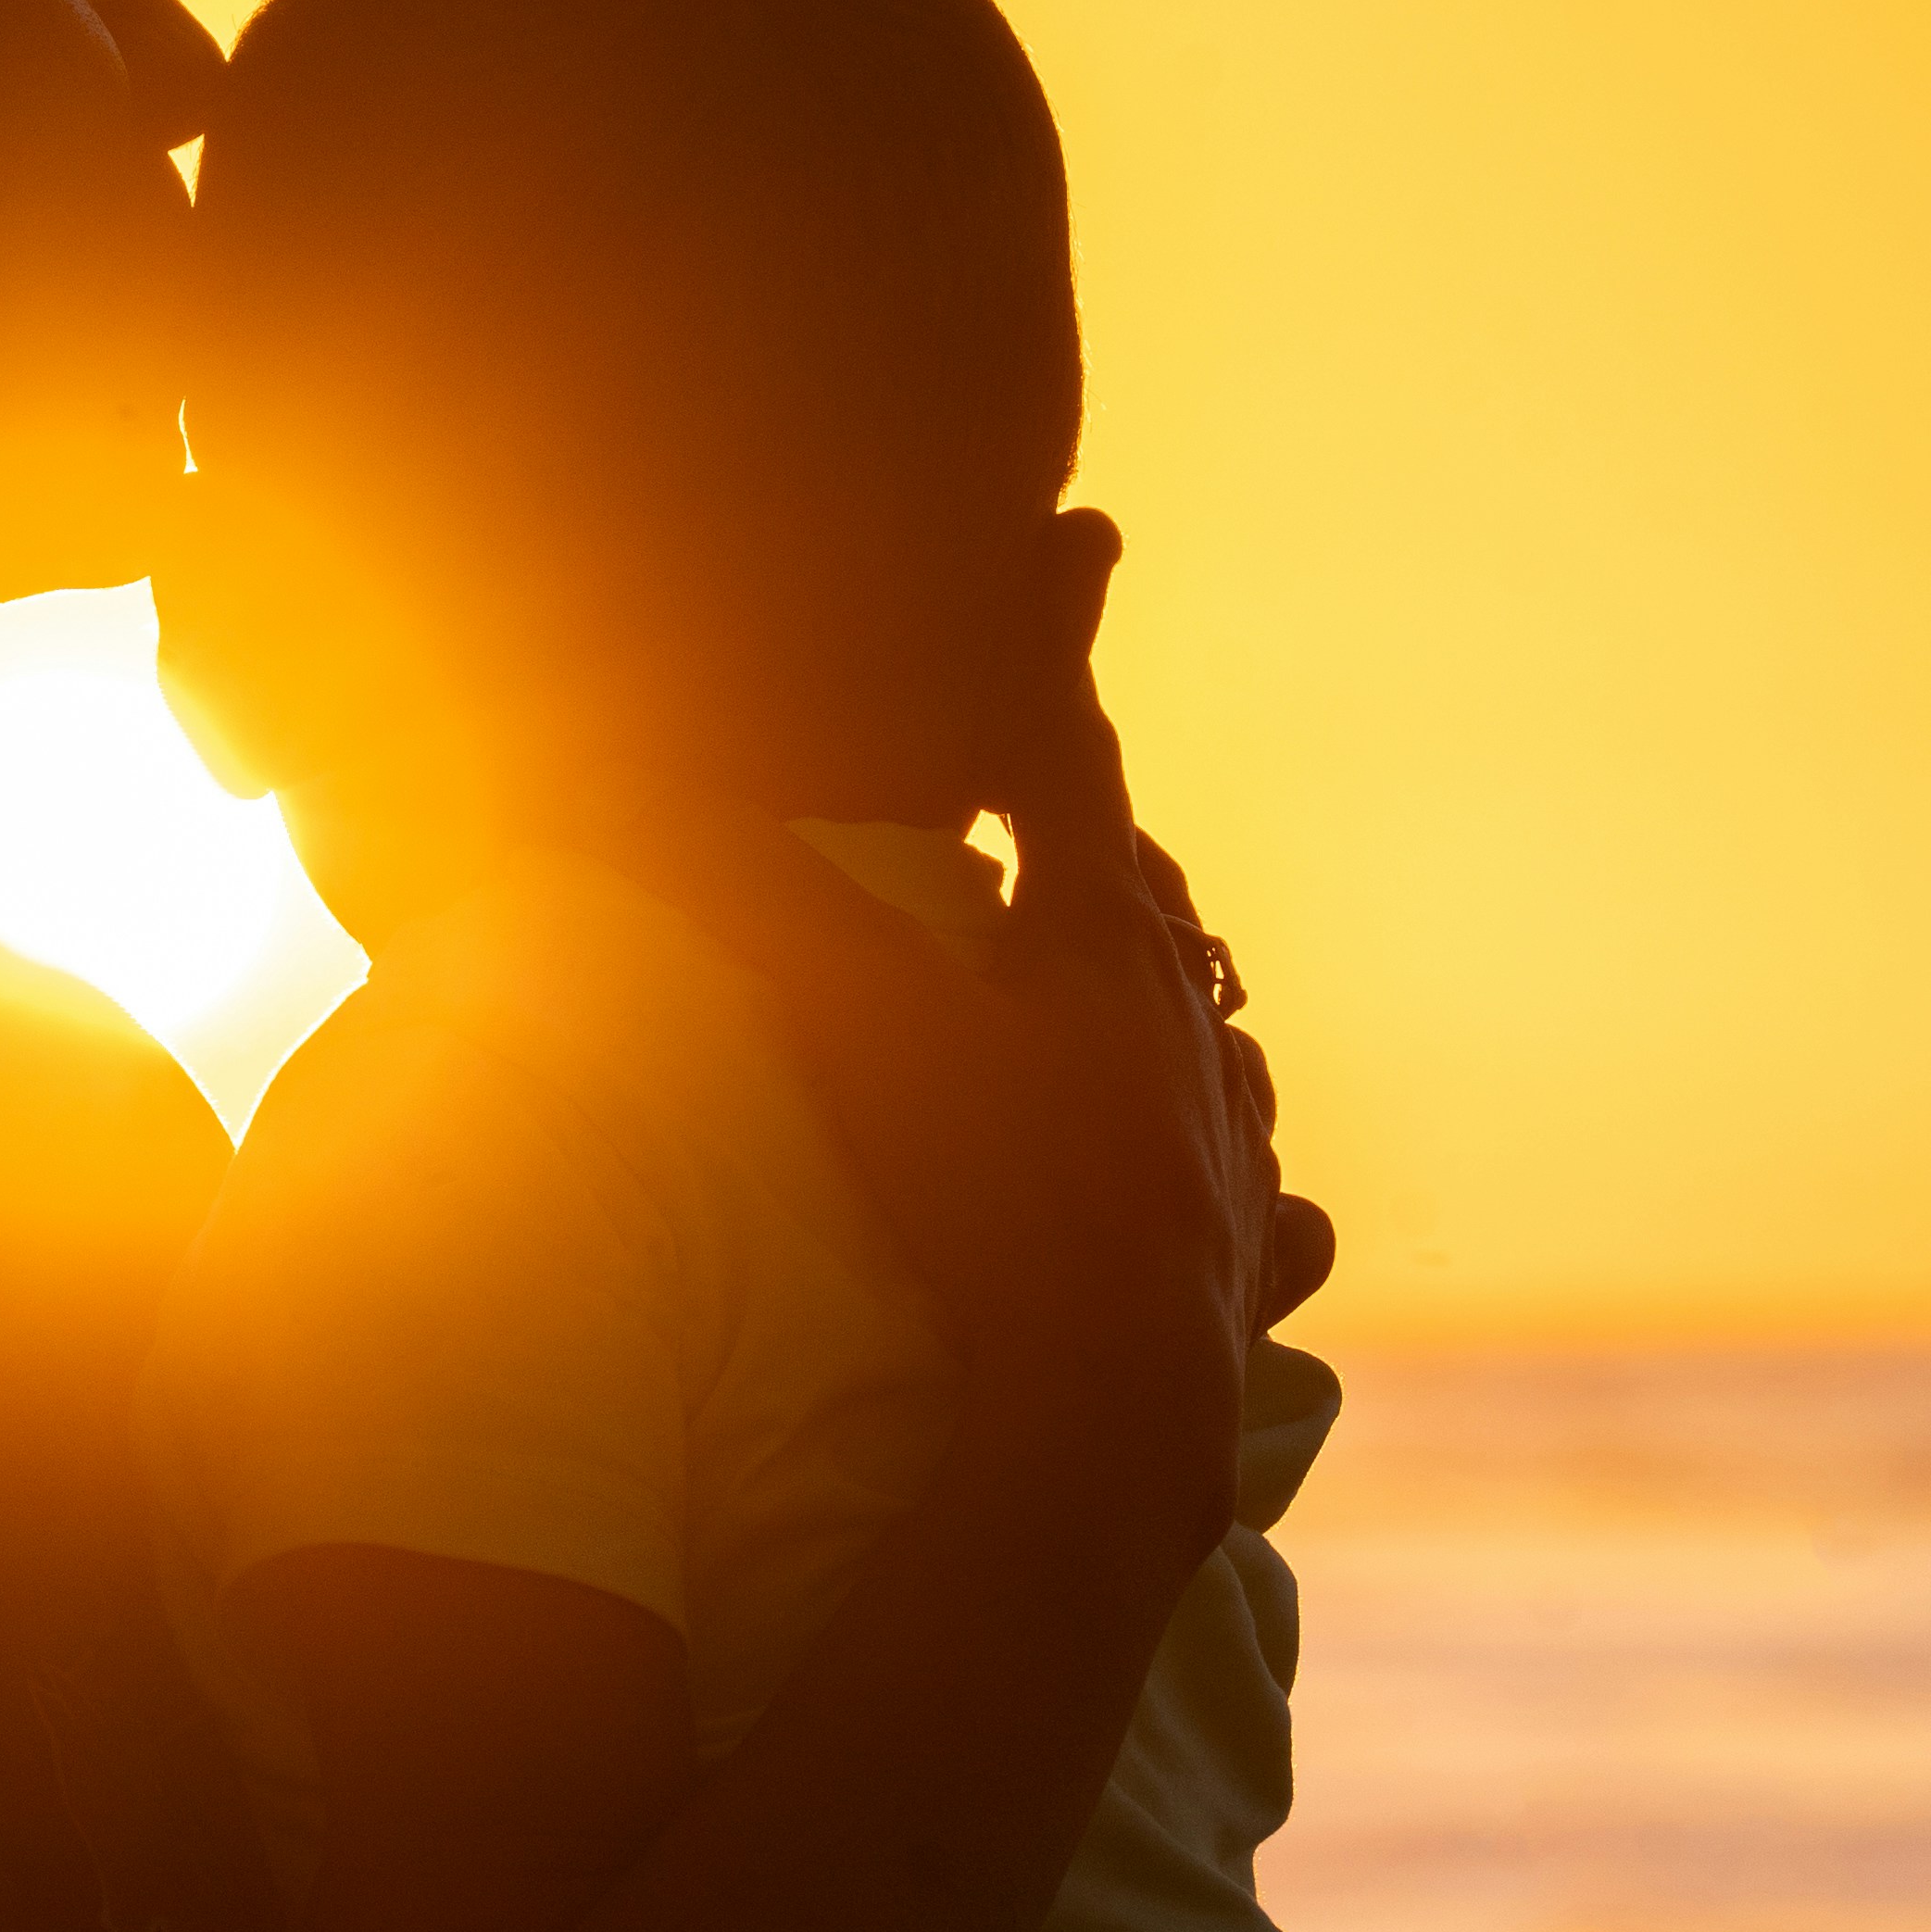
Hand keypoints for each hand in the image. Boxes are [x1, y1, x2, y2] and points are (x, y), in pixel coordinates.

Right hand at [601, 523, 1267, 1594]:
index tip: (1083, 540)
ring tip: (1139, 990)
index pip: (1067, 761)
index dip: (1055, 650)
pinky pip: (1268, 1182)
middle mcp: (1185, 1017)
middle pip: (1146, 891)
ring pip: (1216, 1026)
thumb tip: (662, 812)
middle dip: (1097, 842)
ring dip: (1173, 996)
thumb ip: (773, 918)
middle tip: (1054, 810)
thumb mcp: (862, 1034)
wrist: (1104, 1391)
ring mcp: (1232, 1134)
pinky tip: (1239, 1180)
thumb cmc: (981, 1195)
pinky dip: (1235, 1154)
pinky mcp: (1250, 1247)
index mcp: (1100, 940)